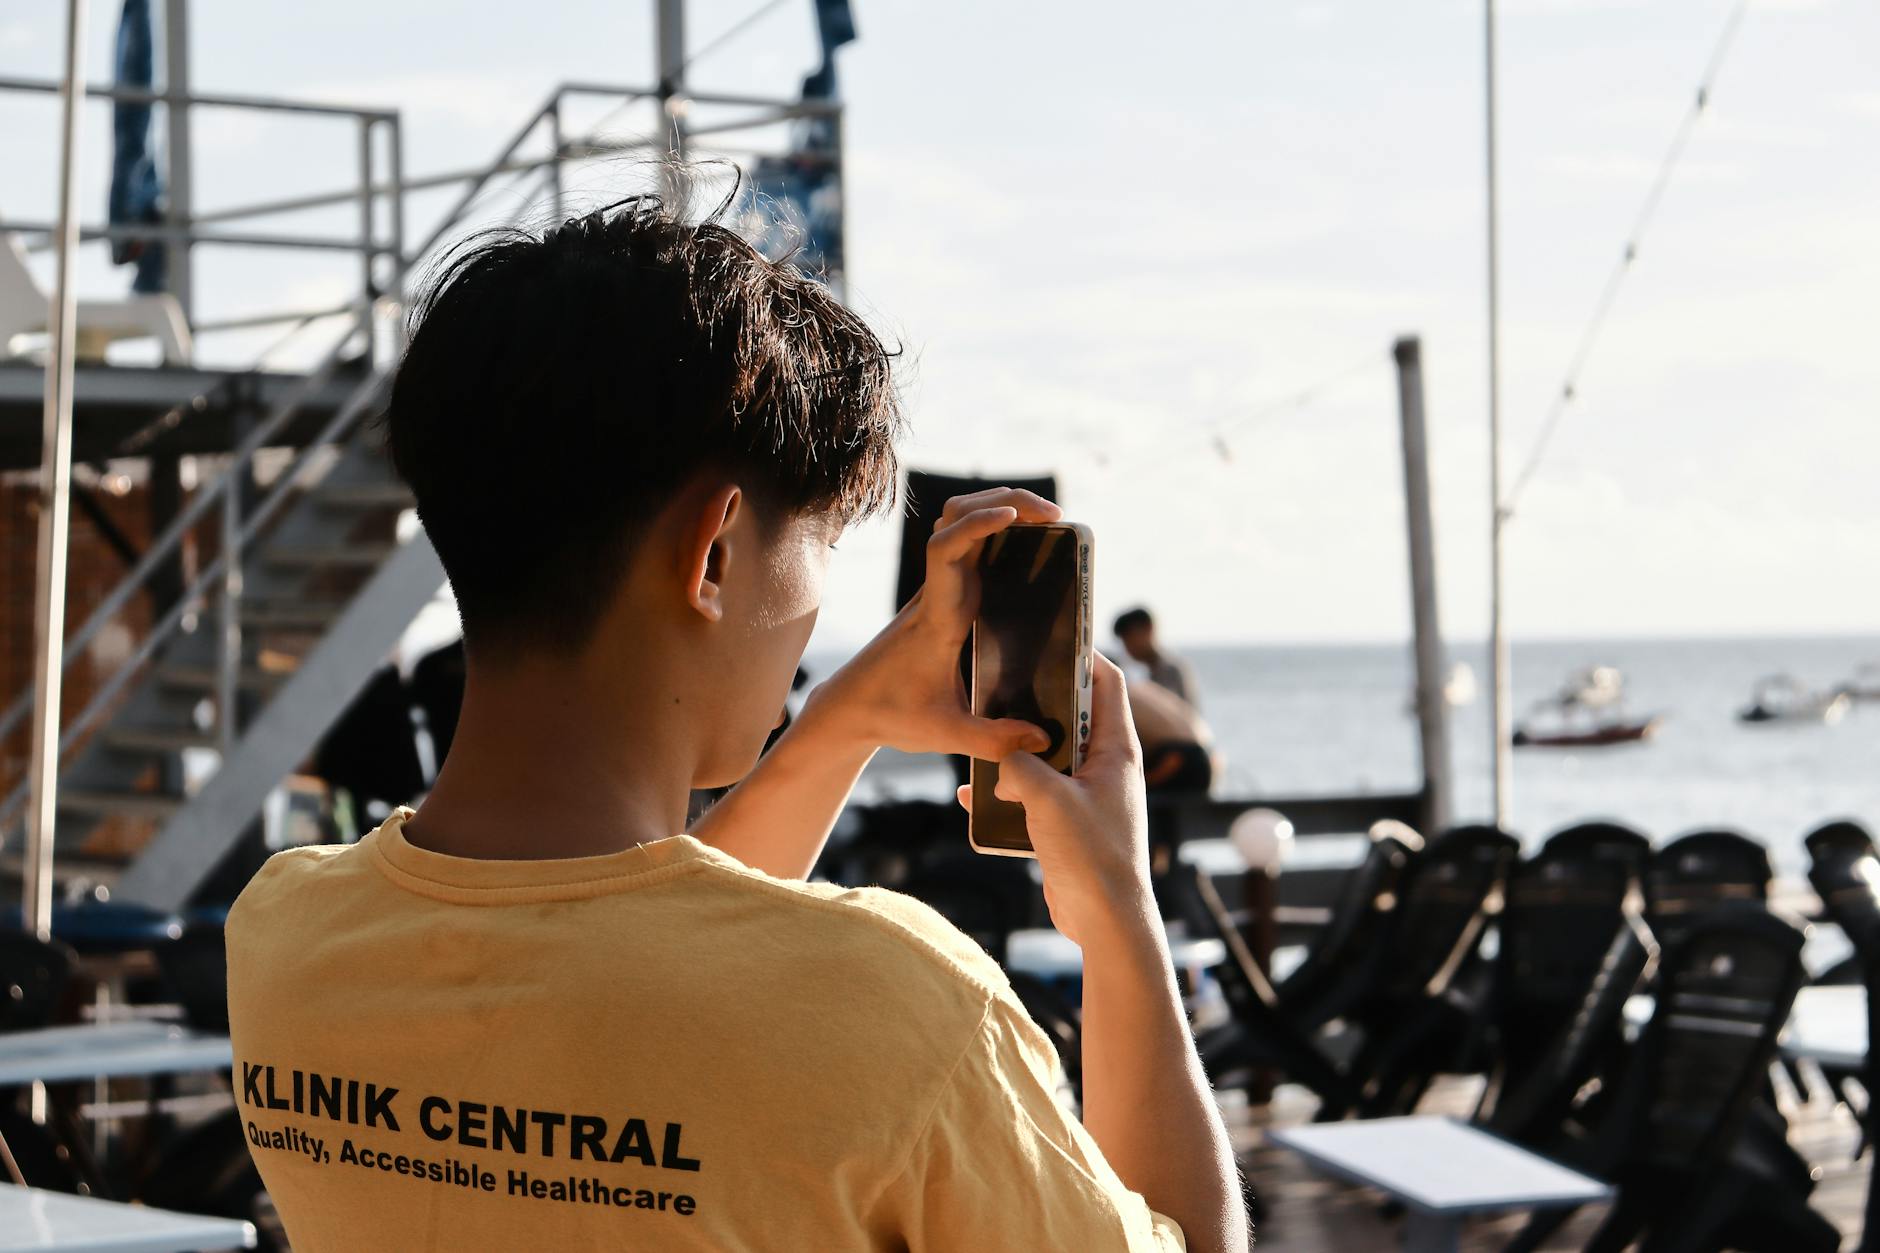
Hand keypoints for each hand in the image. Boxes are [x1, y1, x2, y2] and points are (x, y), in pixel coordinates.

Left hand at [805, 487, 1061, 760]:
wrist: (848, 706)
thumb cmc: (891, 716)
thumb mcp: (944, 735)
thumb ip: (993, 739)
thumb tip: (1043, 739)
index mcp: (936, 616)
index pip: (946, 550)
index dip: (979, 523)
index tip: (1014, 515)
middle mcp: (935, 592)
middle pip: (957, 516)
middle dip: (1005, 500)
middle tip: (1055, 516)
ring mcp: (937, 588)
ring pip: (958, 520)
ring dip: (998, 505)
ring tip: (1048, 520)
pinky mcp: (941, 593)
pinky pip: (966, 542)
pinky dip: (994, 527)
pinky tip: (1026, 540)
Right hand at [956, 654, 1154, 948]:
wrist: (1105, 922)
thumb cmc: (1093, 856)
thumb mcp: (1048, 799)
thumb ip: (1019, 766)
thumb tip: (1001, 755)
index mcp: (1117, 751)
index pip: (1108, 684)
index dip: (1085, 656)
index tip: (1054, 637)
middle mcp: (1106, 769)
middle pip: (1072, 719)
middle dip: (1036, 705)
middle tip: (1001, 684)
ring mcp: (1087, 798)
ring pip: (1047, 760)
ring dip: (1016, 755)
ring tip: (981, 739)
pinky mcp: (1068, 826)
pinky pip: (1033, 798)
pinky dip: (1006, 795)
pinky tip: (970, 798)